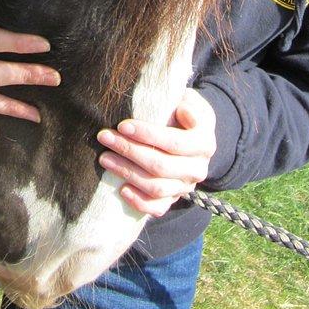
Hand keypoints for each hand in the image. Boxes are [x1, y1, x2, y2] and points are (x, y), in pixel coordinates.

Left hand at [96, 88, 216, 217]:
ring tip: (104, 158)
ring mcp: (186, 187)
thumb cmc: (184, 112)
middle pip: (161, 165)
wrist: (195, 136)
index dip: (147, 135)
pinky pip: (158, 208)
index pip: (174, 142)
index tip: (122, 125)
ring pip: (156, 187)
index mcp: (204, 143)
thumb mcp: (191, 101)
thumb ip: (189, 102)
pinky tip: (121, 189)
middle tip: (104, 137)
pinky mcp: (175, 199)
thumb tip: (182, 109)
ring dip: (127, 172)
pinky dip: (139, 202)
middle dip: (129, 150)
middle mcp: (198, 169)